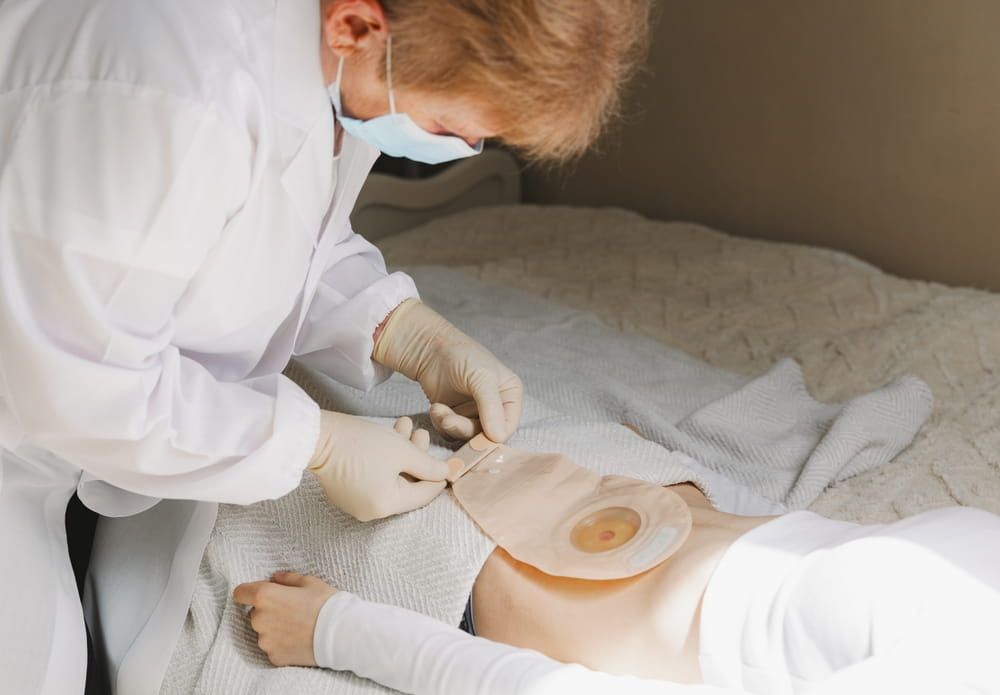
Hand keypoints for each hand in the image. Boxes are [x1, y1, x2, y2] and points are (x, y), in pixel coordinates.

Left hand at [233, 571, 335, 666]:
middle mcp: (259, 619)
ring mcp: (265, 640)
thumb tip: (275, 577)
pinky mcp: (274, 656)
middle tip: (290, 610)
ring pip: (263, 632)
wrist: (340, 634)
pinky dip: (282, 644)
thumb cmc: (326, 603)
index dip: (249, 592)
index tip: (260, 593)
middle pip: (254, 613)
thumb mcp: (309, 582)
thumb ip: (287, 578)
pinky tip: (298, 639)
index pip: (240, 593)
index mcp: (265, 596)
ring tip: (297, 627)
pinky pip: (273, 647)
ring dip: (274, 629)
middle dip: (268, 611)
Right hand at [308, 412, 446, 521]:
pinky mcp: (345, 489)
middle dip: (417, 457)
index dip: (438, 477)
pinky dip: (384, 458)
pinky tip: (390, 433)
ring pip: (390, 477)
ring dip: (401, 451)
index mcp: (386, 506)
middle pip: (405, 484)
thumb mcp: (402, 451)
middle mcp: (371, 510)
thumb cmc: (361, 444)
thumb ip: (428, 465)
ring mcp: (356, 501)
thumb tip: (446, 474)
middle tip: (422, 433)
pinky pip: (374, 476)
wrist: (316, 437)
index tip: (449, 462)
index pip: (422, 495)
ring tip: (407, 425)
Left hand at [373, 300, 522, 441]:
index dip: (492, 436)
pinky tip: (435, 407)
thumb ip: (491, 407)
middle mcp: (494, 407)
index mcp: (509, 395)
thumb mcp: (481, 378)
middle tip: (448, 420)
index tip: (474, 436)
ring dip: (450, 425)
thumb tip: (499, 438)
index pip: (507, 426)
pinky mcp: (455, 416)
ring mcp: (473, 412)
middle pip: (485, 434)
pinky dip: (441, 424)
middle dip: (464, 428)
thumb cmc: (460, 355)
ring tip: (438, 409)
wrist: (429, 349)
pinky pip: (450, 433)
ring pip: (466, 435)